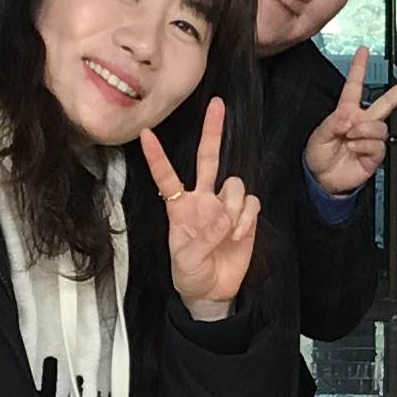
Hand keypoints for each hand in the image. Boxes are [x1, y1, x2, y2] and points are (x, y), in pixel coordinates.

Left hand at [141, 100, 258, 319]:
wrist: (211, 292)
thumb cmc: (190, 274)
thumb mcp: (185, 260)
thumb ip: (202, 238)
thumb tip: (223, 217)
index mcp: (179, 206)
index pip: (166, 175)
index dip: (157, 156)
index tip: (145, 134)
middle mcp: (202, 199)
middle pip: (208, 157)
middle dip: (212, 131)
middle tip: (217, 105)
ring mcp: (224, 206)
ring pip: (234, 183)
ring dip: (234, 204)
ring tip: (229, 231)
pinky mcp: (244, 216)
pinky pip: (251, 203)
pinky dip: (247, 217)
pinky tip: (238, 235)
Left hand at [302, 50, 396, 196]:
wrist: (323, 180)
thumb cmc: (319, 156)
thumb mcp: (318, 137)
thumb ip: (332, 124)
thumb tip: (349, 118)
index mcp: (347, 112)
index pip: (354, 86)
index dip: (359, 68)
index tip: (364, 51)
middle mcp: (362, 123)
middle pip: (386, 102)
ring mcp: (370, 138)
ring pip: (380, 126)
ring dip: (364, 131)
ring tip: (350, 138)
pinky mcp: (375, 155)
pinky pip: (378, 145)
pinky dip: (364, 146)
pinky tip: (355, 150)